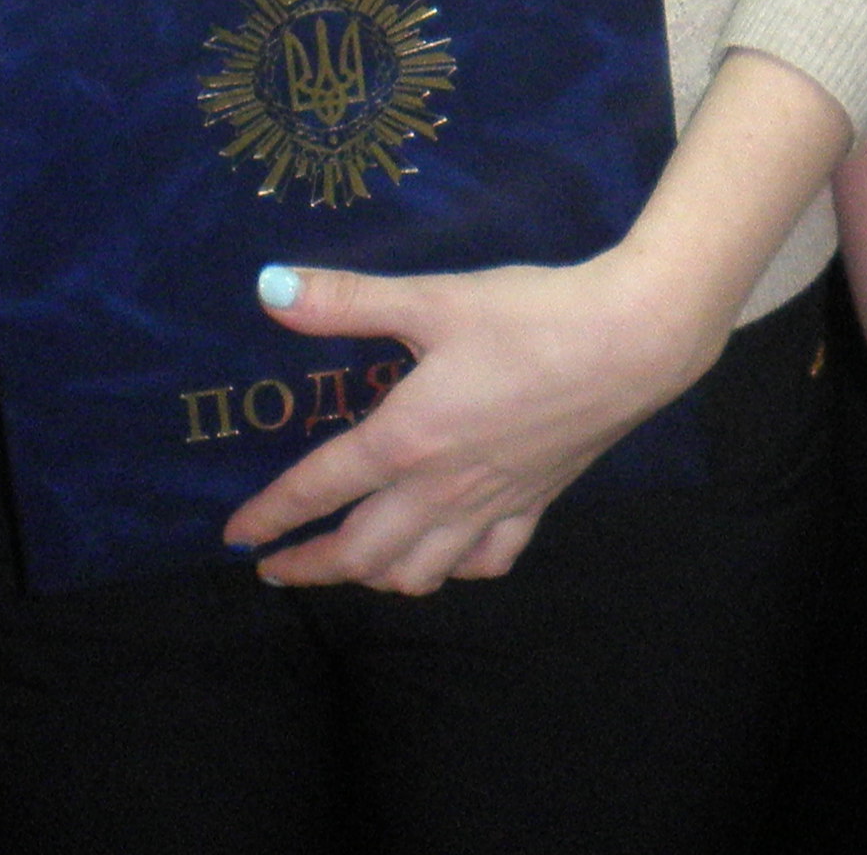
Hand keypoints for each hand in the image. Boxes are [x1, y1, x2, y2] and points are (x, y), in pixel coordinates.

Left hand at [217, 251, 719, 594]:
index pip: (319, 489)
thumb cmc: (529, 315)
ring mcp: (492, 504)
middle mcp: (442, 488)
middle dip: (311, 568)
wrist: (630, 341)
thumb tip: (269, 287)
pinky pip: (487, 561)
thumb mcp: (432, 298)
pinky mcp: (537, 503)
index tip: (236, 537)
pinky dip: (455, 570)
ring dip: (376, 579)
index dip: (271, 516)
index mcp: (406, 439)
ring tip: (352, 567)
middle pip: (362, 553)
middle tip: (276, 570)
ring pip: (421, 572)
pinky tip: (445, 555)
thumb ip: (348, 300)